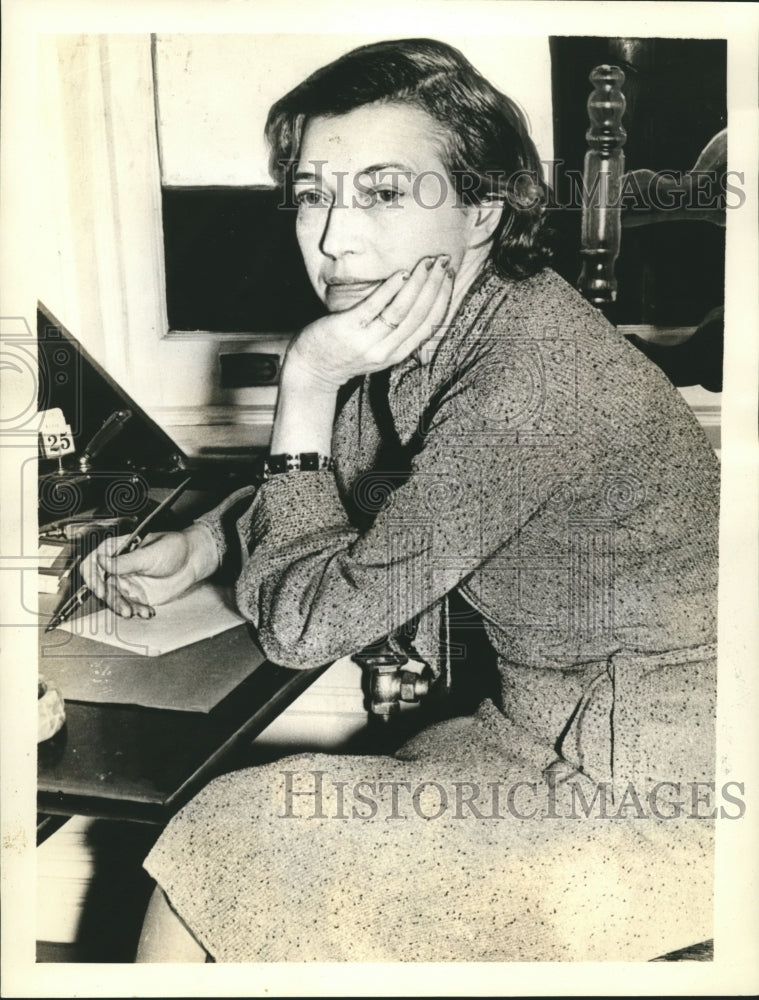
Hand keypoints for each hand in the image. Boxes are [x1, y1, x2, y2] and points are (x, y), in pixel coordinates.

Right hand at [81, 523, 219, 617]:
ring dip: (121, 607)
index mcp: (117, 550)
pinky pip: (129, 605)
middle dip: (110, 598)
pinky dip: (135, 610)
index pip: (94, 562)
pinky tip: (146, 611)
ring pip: (114, 598)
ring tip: (133, 612)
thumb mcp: (150, 554)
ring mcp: (127, 581)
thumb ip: (125, 561)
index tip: (101, 589)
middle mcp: (119, 566)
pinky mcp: (137, 594)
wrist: (193, 561)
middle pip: (102, 584)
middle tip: (121, 606)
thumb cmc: (174, 548)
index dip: (93, 576)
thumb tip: (101, 561)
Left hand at [287, 254, 454, 388]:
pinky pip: (375, 307)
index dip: (443, 298)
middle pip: (419, 315)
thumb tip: (416, 297)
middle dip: (435, 286)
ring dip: (418, 284)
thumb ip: (396, 329)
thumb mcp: (377, 346)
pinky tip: (401, 273)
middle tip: (443, 262)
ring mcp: (368, 342)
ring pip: (402, 311)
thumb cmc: (344, 350)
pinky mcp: (349, 330)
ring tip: (426, 263)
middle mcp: (386, 351)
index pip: (429, 324)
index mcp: (398, 353)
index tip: (448, 275)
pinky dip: (390, 289)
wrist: (312, 368)